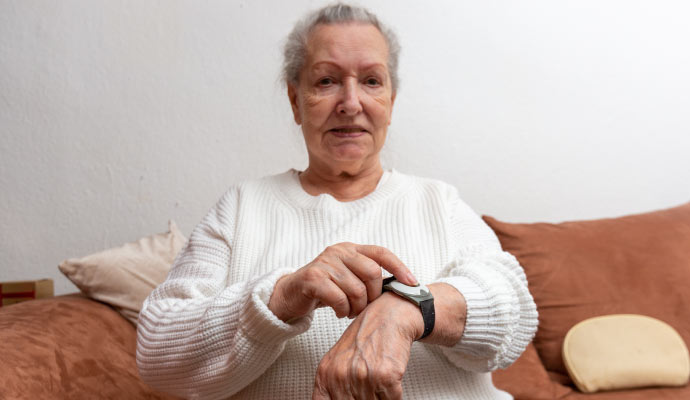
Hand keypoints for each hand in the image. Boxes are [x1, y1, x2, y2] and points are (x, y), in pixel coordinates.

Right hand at [268, 243, 417, 321]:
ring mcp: (325, 263)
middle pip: (372, 273)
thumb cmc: (326, 288)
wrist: (291, 294)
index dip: (399, 267)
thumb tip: (401, 286)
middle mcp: (339, 251)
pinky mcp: (313, 278)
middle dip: (373, 296)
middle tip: (365, 308)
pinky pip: (339, 298)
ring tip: (350, 312)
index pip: (381, 253)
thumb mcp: (348, 277)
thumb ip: (368, 277)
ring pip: (356, 289)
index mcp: (351, 249)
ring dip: (357, 308)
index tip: (412, 283)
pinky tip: (339, 312)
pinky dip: (342, 310)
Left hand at [312, 292, 422, 399]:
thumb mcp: (338, 360)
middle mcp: (341, 376)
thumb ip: (332, 386)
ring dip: (379, 397)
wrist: (389, 316)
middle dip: (364, 399)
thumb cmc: (366, 337)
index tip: (349, 397)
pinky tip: (389, 378)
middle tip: (369, 387)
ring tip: (378, 379)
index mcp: (325, 374)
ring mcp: (362, 376)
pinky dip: (394, 394)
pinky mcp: (385, 377)